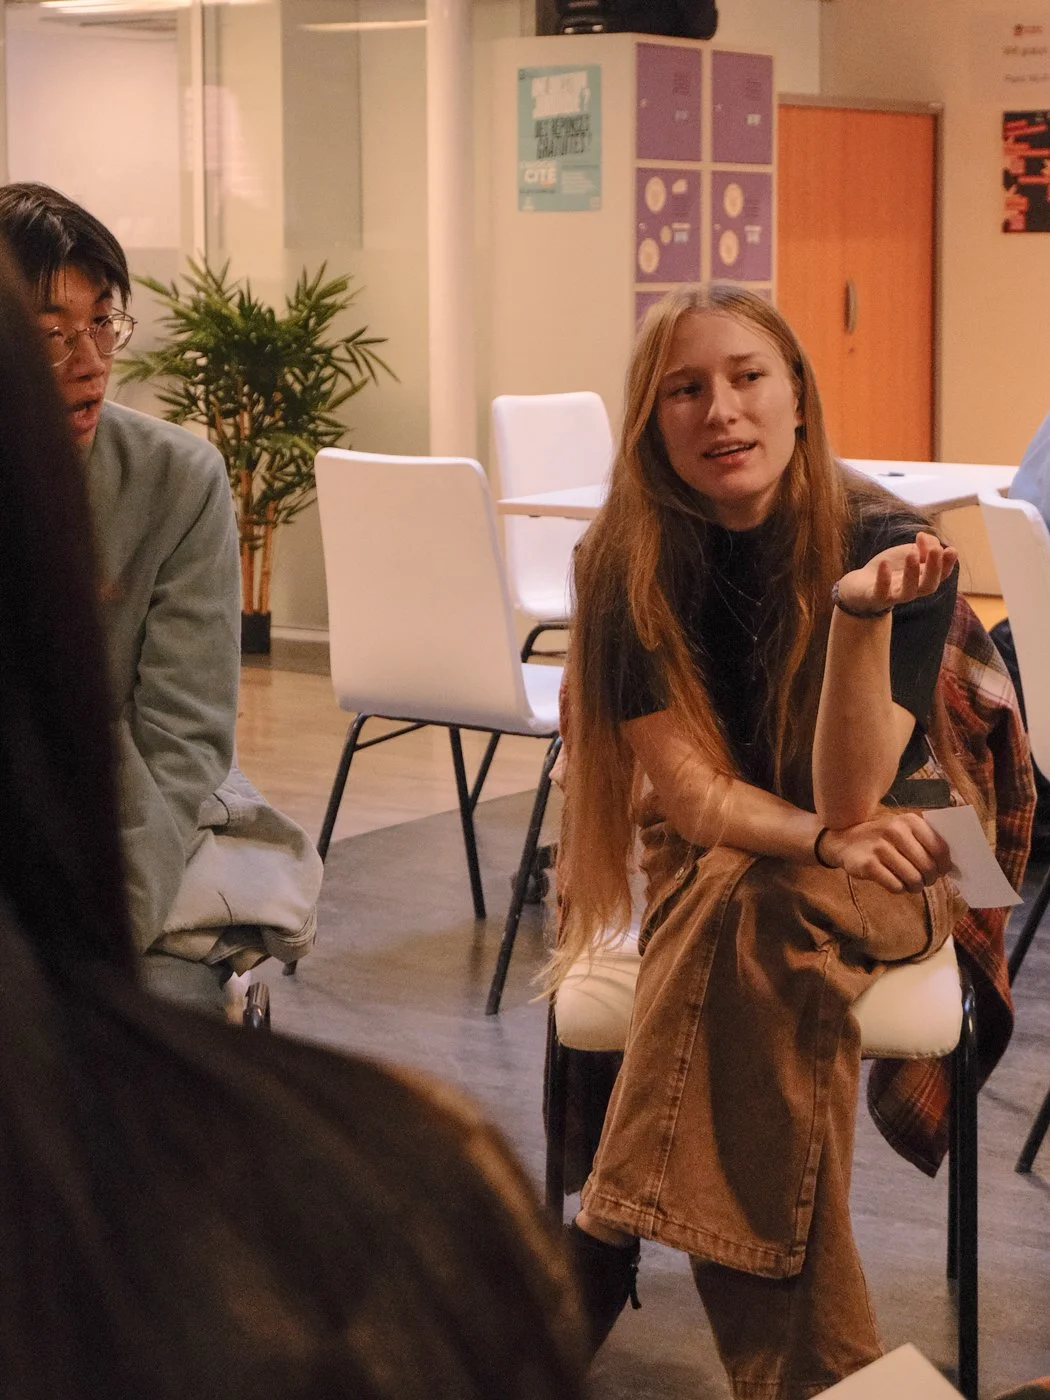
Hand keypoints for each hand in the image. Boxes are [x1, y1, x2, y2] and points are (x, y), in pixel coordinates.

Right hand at [817, 811, 952, 892]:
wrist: (843, 841)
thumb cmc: (883, 840)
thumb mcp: (903, 831)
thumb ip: (926, 842)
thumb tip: (950, 866)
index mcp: (909, 821)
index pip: (939, 848)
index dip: (944, 865)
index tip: (942, 871)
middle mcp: (894, 830)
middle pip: (928, 866)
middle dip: (929, 878)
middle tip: (924, 880)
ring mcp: (879, 847)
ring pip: (913, 878)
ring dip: (914, 886)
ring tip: (910, 884)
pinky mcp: (867, 865)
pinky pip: (895, 886)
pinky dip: (899, 889)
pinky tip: (894, 883)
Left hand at [834, 532, 956, 615]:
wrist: (861, 583)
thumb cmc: (891, 567)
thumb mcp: (910, 551)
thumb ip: (925, 544)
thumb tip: (924, 537)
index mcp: (924, 578)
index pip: (941, 574)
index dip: (948, 564)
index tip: (951, 549)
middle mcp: (913, 590)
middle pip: (929, 585)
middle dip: (934, 569)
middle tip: (936, 550)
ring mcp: (895, 595)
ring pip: (908, 591)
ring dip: (912, 573)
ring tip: (911, 553)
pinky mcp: (876, 598)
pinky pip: (881, 592)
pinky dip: (884, 579)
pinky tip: (885, 564)